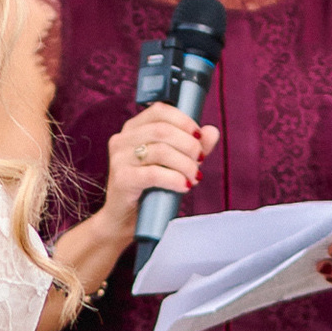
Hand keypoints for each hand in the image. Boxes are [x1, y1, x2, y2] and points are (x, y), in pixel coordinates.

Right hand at [99, 102, 217, 245]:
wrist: (124, 219)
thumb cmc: (149, 189)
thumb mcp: (174, 164)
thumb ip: (192, 146)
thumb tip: (211, 132)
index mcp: (134, 129)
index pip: (160, 111)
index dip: (184, 121)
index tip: (199, 137)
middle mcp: (123, 139)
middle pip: (163, 130)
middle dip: (189, 145)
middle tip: (199, 162)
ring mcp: (120, 158)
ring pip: (160, 151)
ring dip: (185, 164)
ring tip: (194, 177)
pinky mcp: (121, 179)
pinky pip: (153, 173)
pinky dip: (174, 179)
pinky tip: (184, 186)